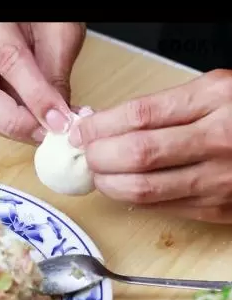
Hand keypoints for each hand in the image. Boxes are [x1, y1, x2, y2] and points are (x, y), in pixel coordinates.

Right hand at [0, 22, 85, 143]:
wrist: (9, 7)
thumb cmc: (32, 10)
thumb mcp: (54, 27)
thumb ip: (55, 69)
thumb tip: (58, 115)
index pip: (7, 59)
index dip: (34, 95)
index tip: (57, 120)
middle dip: (12, 122)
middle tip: (44, 134)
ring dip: (9, 124)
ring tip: (41, 131)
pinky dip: (5, 118)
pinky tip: (29, 123)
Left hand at [69, 69, 231, 222]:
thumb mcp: (215, 91)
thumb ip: (164, 106)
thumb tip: (107, 123)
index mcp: (216, 98)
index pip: (140, 114)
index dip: (101, 125)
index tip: (82, 130)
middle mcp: (219, 139)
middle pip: (138, 154)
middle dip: (99, 157)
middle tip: (87, 155)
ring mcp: (221, 179)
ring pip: (145, 189)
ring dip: (110, 184)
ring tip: (100, 175)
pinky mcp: (220, 208)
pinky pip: (164, 207)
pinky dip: (136, 199)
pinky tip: (127, 188)